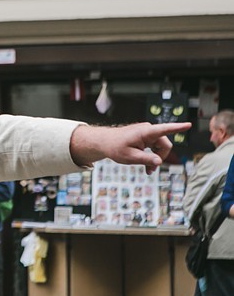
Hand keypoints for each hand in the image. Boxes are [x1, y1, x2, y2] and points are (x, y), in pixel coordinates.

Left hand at [70, 122, 191, 172]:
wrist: (105, 142)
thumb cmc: (115, 147)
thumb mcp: (130, 157)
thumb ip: (146, 159)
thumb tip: (159, 161)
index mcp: (145, 132)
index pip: (164, 129)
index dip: (178, 128)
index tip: (189, 125)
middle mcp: (148, 130)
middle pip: (165, 145)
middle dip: (161, 157)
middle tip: (150, 170)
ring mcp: (147, 133)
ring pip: (161, 147)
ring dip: (156, 158)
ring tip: (148, 169)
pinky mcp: (146, 137)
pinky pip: (155, 147)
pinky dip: (152, 156)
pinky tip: (147, 165)